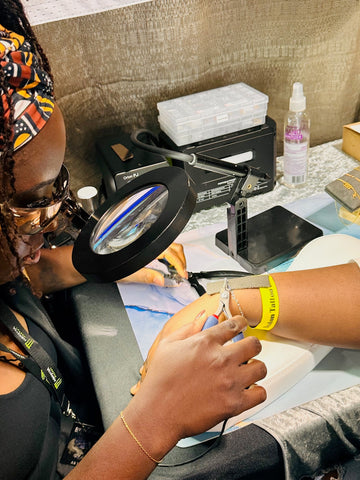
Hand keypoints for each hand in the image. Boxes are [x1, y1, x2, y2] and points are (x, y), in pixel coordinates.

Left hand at [119, 242, 186, 285]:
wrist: (105, 260)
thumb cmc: (113, 265)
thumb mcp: (130, 274)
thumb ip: (147, 276)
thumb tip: (161, 280)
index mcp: (150, 249)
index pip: (171, 254)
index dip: (180, 264)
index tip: (182, 274)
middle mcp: (152, 243)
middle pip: (175, 248)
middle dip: (182, 260)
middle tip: (182, 273)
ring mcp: (151, 243)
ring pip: (172, 245)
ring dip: (178, 257)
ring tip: (178, 269)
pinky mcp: (149, 244)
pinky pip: (166, 246)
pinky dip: (172, 254)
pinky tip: (169, 263)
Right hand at [129, 315, 266, 441]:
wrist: (157, 413)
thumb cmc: (160, 381)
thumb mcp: (168, 345)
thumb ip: (188, 328)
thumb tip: (203, 316)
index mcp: (205, 342)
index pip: (234, 325)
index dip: (240, 323)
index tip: (241, 326)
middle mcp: (220, 359)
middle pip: (254, 344)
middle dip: (251, 345)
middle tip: (247, 350)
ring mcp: (229, 381)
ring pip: (261, 368)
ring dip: (255, 368)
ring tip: (247, 372)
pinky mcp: (234, 403)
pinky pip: (260, 393)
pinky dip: (256, 392)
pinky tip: (247, 390)